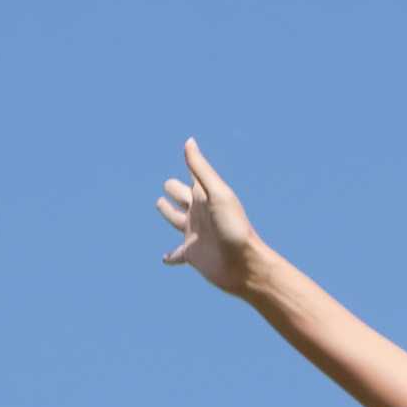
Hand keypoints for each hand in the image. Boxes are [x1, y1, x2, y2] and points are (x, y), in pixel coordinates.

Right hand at [157, 138, 267, 297]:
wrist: (245, 265)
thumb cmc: (234, 227)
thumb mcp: (217, 194)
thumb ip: (201, 170)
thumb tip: (189, 141)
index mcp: (204, 196)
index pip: (193, 175)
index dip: (191, 162)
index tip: (189, 149)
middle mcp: (198, 213)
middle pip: (179, 195)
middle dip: (173, 190)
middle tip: (170, 187)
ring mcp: (194, 233)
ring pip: (175, 219)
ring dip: (168, 212)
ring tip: (161, 205)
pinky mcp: (191, 254)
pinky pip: (176, 254)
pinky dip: (170, 255)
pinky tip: (165, 258)